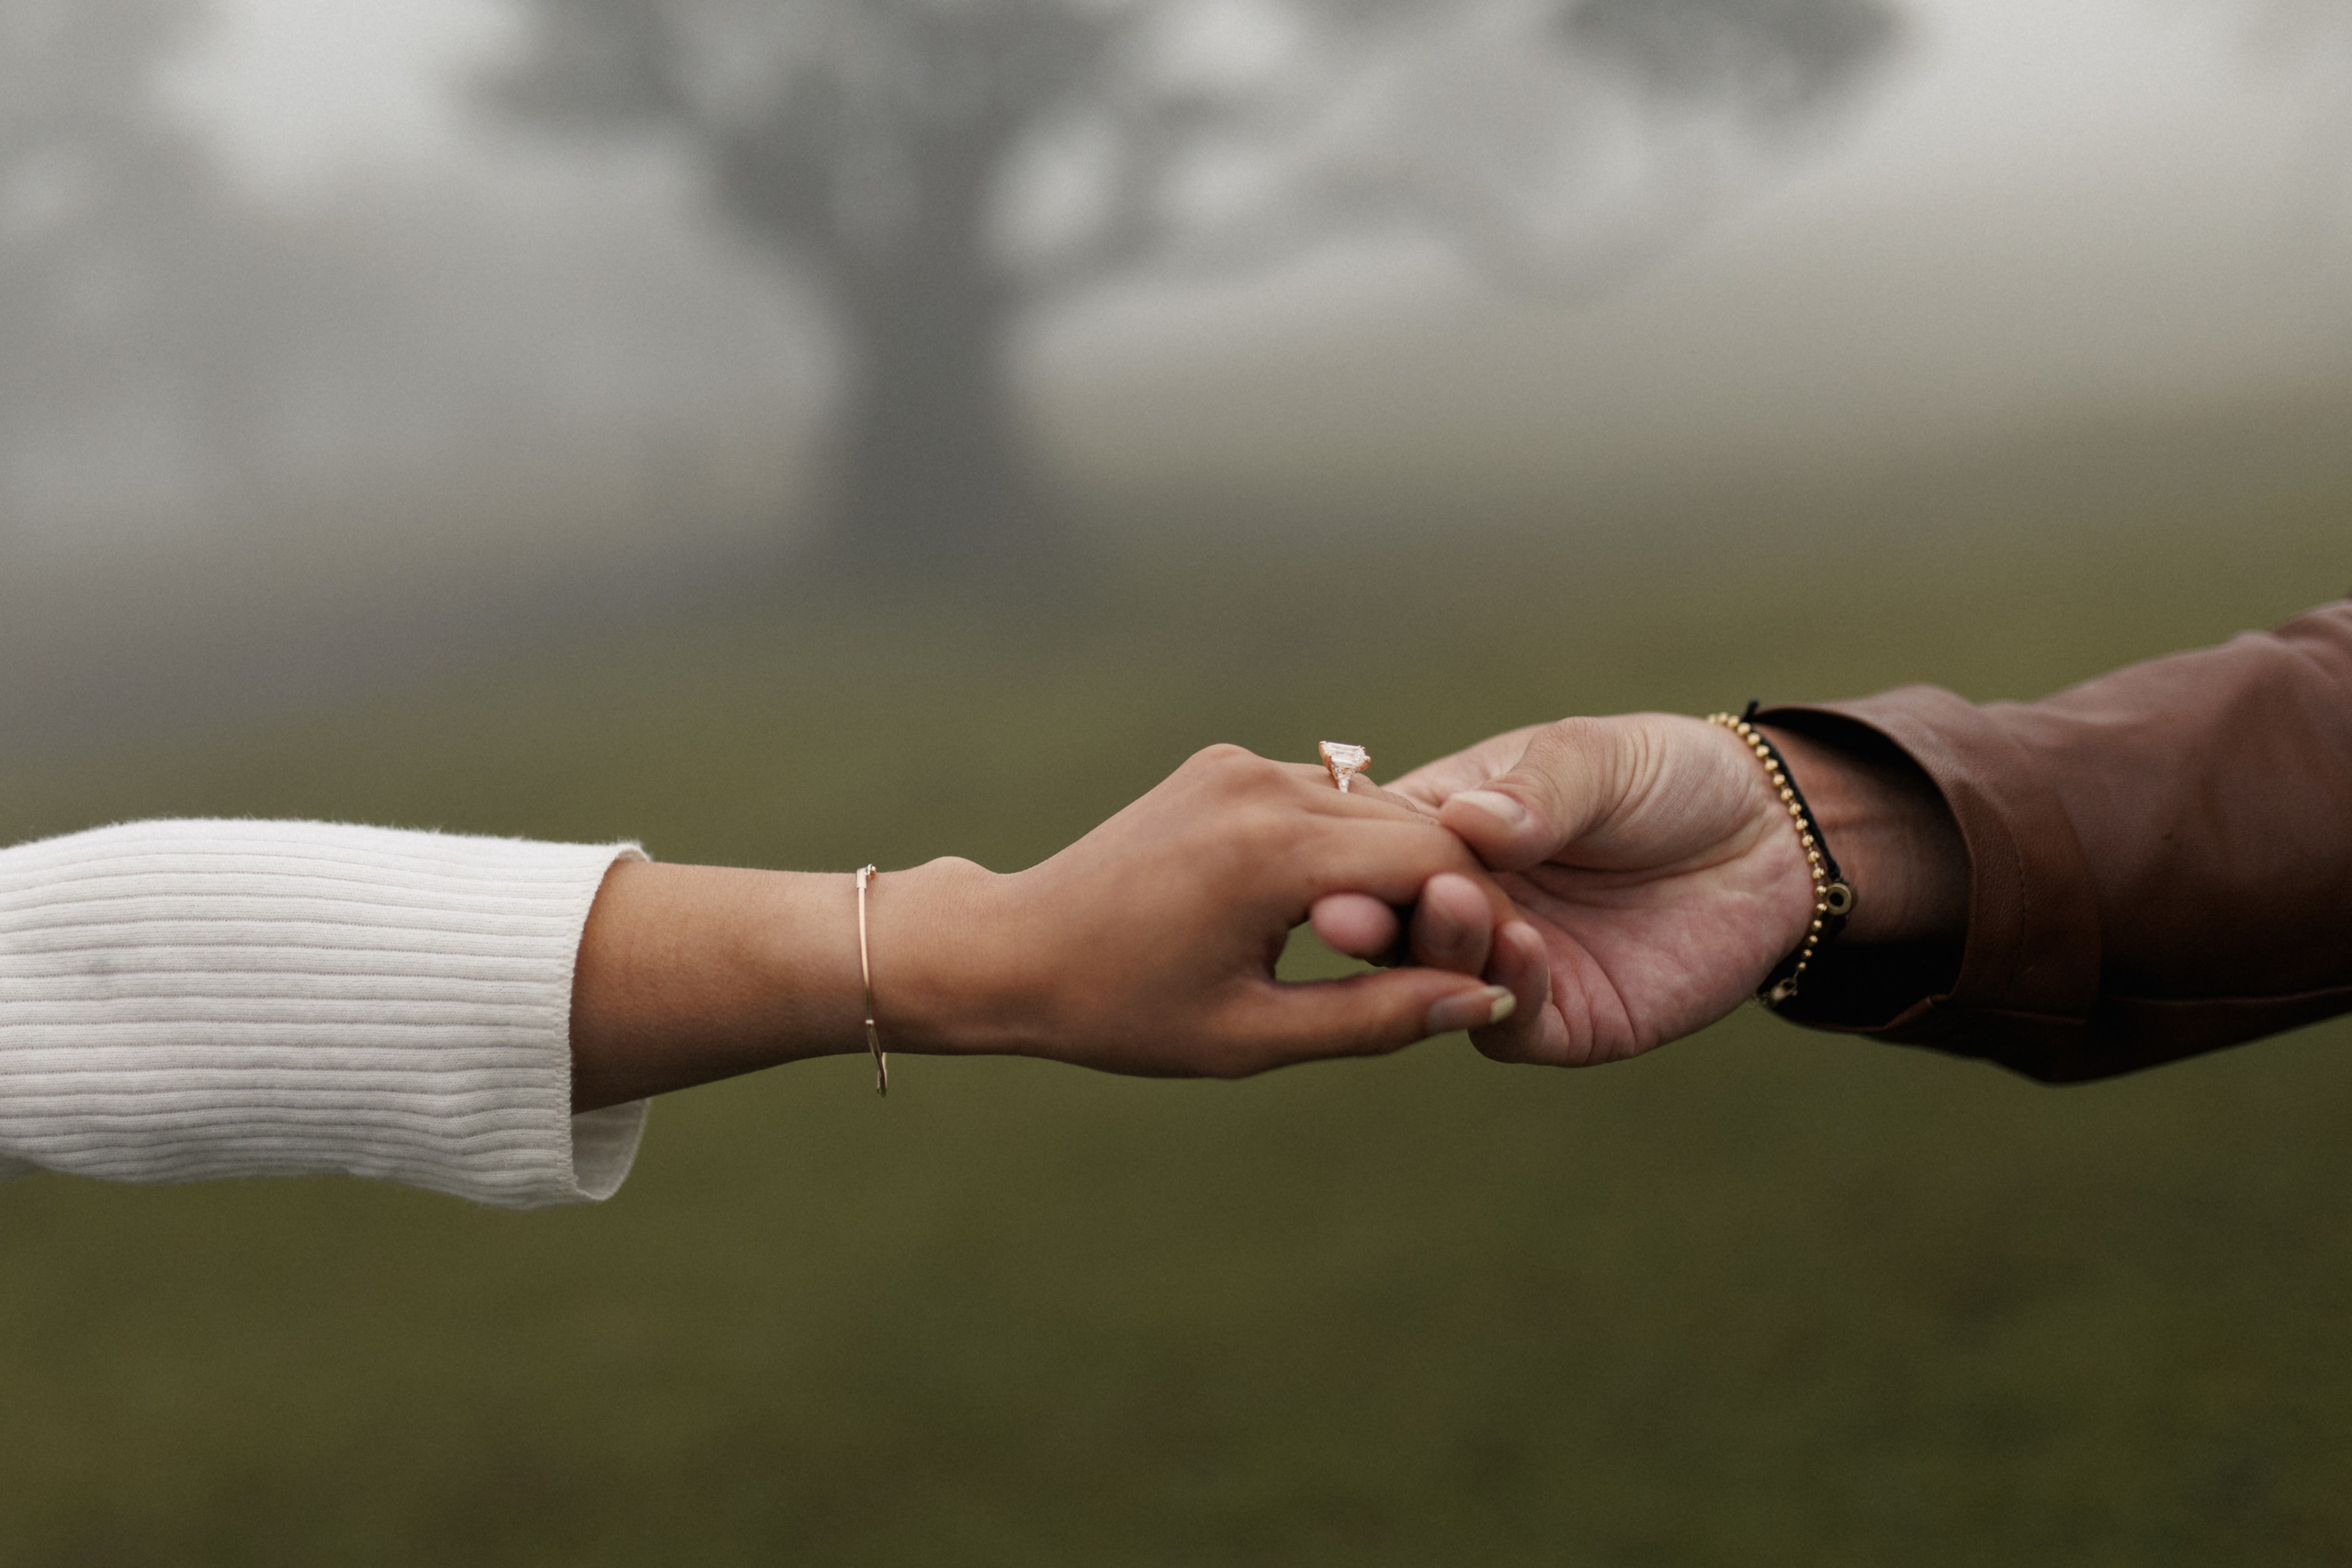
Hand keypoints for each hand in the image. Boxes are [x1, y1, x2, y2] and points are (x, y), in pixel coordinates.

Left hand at [571, 744, 1528, 1107]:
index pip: (1437, 862)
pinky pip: (1326, 798)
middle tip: (1466, 964)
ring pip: (1375, 806)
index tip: (1496, 972)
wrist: (1011, 948)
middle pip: (1415, 824)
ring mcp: (1242, 764)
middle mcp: (1265, 784)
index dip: (1482, 921)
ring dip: (1401, 866)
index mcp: (1274, 851)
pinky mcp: (1224, 763)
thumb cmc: (1122, 1010)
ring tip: (1406, 946)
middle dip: (1452, 892)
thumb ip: (1378, 1018)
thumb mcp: (1254, 1037)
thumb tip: (1487, 1001)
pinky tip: (1340, 910)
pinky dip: (1349, 847)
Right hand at [1371, 714, 1965, 1065]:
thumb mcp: (1598, 759)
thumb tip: (1474, 821)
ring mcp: (1506, 965)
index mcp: (1443, 827)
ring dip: (1442, 952)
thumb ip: (1541, 790)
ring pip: (1440, 984)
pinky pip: (1513, 1026)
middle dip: (1373, 920)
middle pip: (1392, 924)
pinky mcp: (1562, 1019)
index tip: (1333, 861)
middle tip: (1355, 915)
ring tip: (1462, 910)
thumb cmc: (1667, 778)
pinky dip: (1509, 994)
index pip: (1373, 848)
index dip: (1349, 859)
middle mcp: (1461, 903)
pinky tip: (1524, 950)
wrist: (1770, 839)